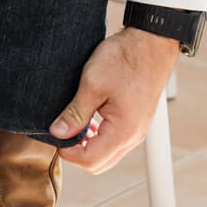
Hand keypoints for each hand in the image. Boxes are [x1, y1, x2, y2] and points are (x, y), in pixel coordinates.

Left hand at [49, 26, 178, 172]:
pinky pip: (115, 141)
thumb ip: (75, 113)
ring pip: (108, 154)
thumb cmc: (125, 60)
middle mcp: (133, 137)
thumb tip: (58, 133)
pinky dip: (99, 137)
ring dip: (88, 145)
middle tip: (62, 131)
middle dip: (76, 152)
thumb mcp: (92, 84)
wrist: (151, 43)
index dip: (68, 152)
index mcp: (123, 132)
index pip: (90, 161)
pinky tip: (89, 119)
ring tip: (74, 123)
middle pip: (99, 163)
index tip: (55, 135)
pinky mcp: (137, 122)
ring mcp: (137, 131)